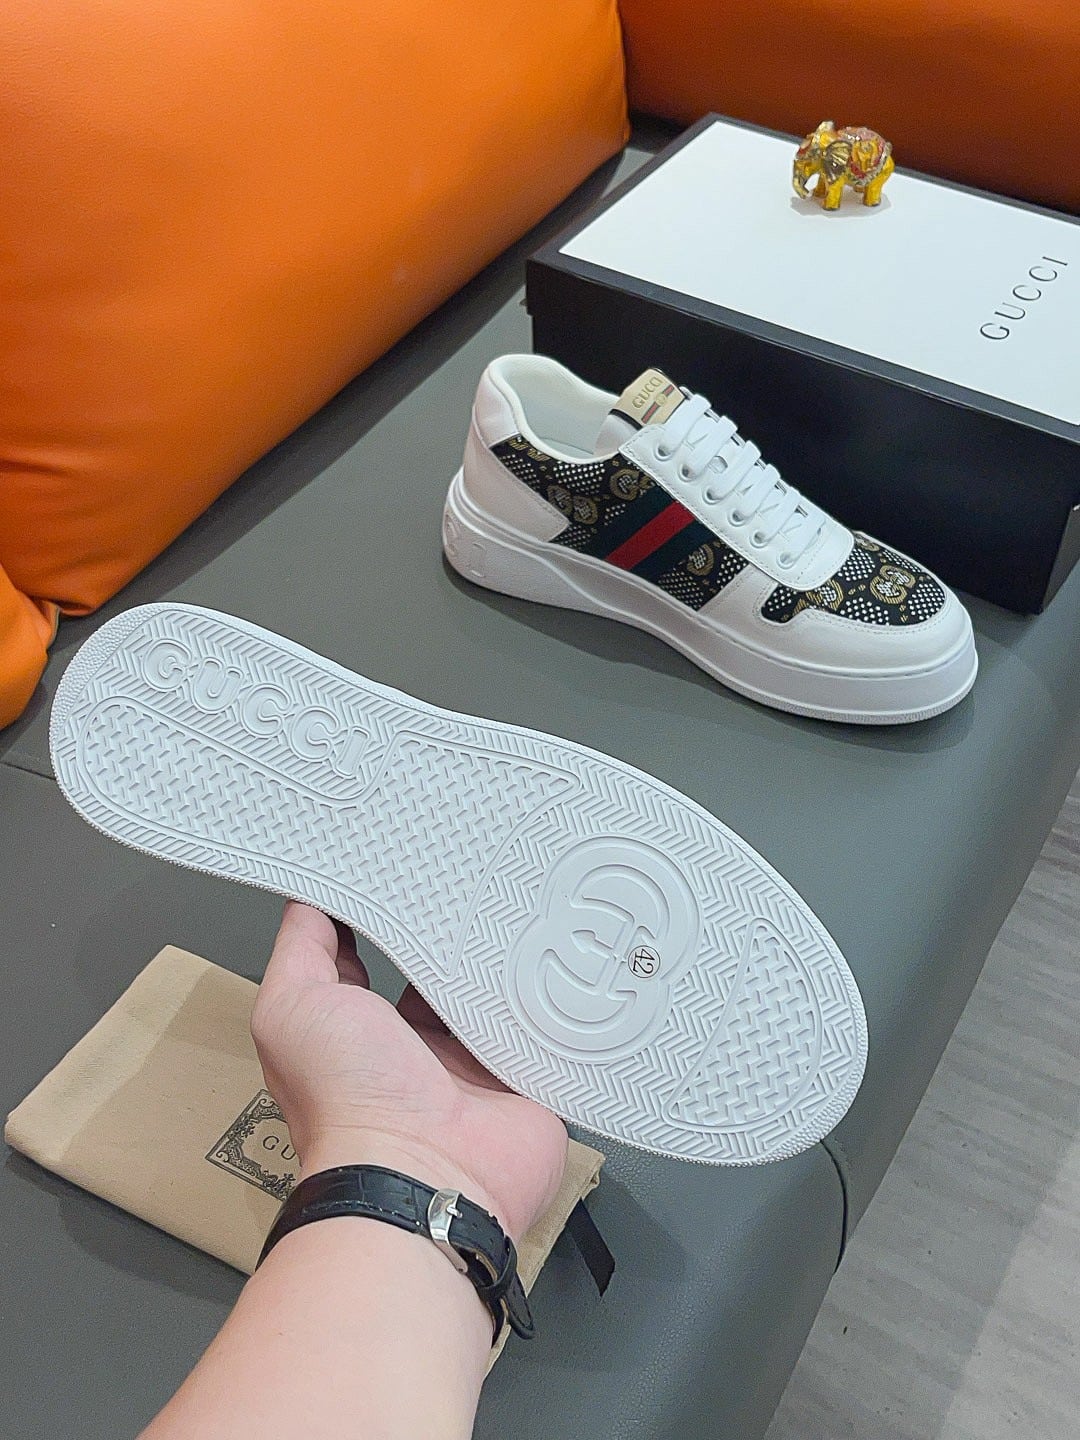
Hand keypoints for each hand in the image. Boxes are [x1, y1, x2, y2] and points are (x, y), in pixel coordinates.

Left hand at [251, 901, 567, 1241]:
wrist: (427, 1178)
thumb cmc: (347, 1100)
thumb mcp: (295, 1007)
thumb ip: (301, 949)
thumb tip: (306, 897)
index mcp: (362, 1026)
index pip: (379, 953)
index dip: (388, 910)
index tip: (403, 860)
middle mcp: (419, 1045)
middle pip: (446, 965)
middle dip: (458, 925)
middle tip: (475, 869)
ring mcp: (476, 1061)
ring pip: (497, 987)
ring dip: (507, 954)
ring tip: (524, 895)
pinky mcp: (526, 1074)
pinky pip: (544, 1021)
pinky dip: (551, 992)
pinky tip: (561, 947)